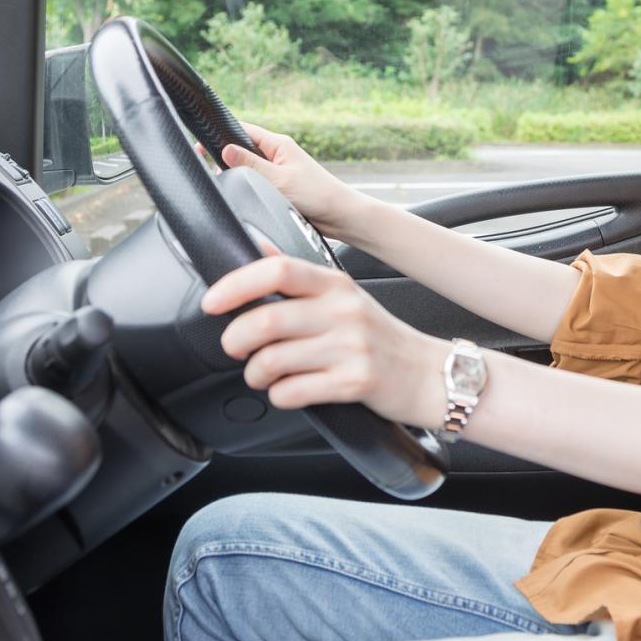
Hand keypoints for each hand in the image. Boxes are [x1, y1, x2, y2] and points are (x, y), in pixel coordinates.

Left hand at [200, 247, 447, 427]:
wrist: (428, 373)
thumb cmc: (377, 335)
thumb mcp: (342, 294)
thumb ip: (299, 274)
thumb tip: (256, 245)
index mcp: (334, 284)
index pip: (277, 270)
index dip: (236, 284)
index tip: (212, 302)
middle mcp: (343, 311)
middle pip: (267, 319)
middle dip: (236, 339)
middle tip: (234, 347)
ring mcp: (350, 347)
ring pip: (274, 361)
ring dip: (255, 374)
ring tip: (261, 375)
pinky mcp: (355, 383)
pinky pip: (295, 392)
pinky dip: (279, 396)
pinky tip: (286, 392)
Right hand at [217, 121, 369, 241]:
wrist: (339, 217)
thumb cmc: (317, 194)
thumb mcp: (279, 179)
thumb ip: (250, 165)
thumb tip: (225, 150)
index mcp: (277, 144)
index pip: (242, 130)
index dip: (221, 135)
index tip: (200, 145)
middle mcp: (277, 154)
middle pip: (242, 150)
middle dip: (227, 160)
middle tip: (214, 172)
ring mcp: (278, 170)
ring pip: (248, 169)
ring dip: (239, 176)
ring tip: (231, 185)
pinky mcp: (280, 187)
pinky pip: (257, 183)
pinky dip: (248, 187)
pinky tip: (244, 196)